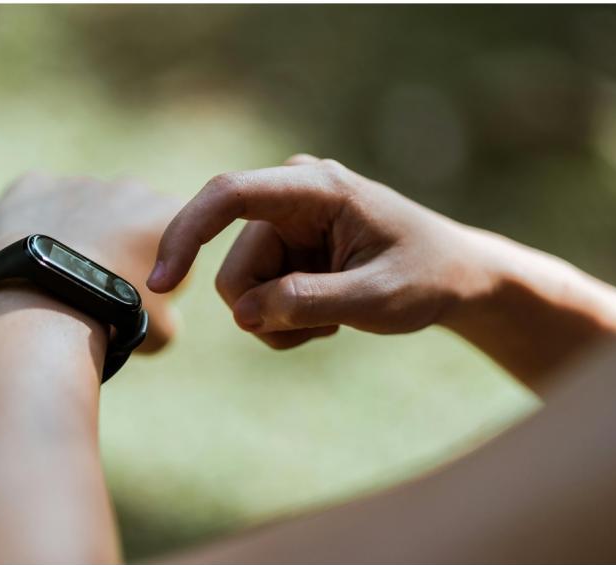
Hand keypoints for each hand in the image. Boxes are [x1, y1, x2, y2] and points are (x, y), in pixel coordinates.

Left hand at [0, 172, 182, 351]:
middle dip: (121, 241)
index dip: (164, 267)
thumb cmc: (114, 318)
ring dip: (81, 231)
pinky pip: (38, 198)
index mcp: (170, 213)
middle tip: (102, 283)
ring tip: (63, 274)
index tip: (143, 293)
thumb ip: (169, 312)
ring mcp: (82, 182)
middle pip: (130, 215)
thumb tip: (158, 314)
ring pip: (84, 207)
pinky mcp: (35, 184)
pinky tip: (33, 254)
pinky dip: (36, 222)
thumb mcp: (163, 329)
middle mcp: (131, 187)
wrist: (48, 305)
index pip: (177, 237)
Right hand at [147, 154, 489, 348]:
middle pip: (234, 271)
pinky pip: (257, 297)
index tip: (160, 282)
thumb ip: (309, 303)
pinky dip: (287, 319)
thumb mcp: (378, 297)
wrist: (454, 276)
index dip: (185, 234)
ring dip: (282, 320)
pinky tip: (327, 313)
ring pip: (242, 292)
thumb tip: (244, 315)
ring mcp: (284, 224)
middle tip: (324, 326)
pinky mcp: (284, 248)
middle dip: (269, 312)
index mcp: (313, 187)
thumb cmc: (426, 276)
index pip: (227, 196)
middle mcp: (289, 196)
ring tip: (334, 318)